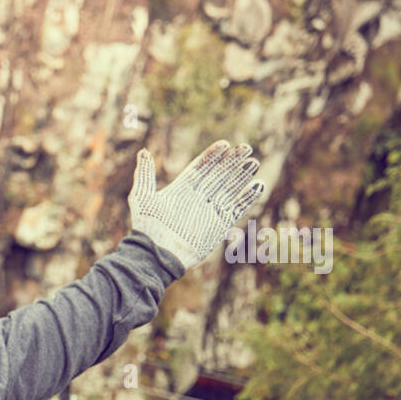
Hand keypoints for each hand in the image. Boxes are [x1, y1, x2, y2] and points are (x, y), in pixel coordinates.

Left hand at [128, 141, 264, 269]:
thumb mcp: (142, 197)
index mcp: (181, 189)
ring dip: (241, 176)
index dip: (212, 157)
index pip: (200, 168)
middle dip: (232, 162)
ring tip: (253, 162)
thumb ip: (144, 175)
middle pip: (218, 175)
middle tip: (246, 148)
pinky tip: (258, 185)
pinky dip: (247, 198)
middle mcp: (197, 198)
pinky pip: (237, 209)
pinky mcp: (219, 225)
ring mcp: (209, 211)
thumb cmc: (148, 227)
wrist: (158, 254)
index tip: (225, 144)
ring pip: (229, 189)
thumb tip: (143, 152)